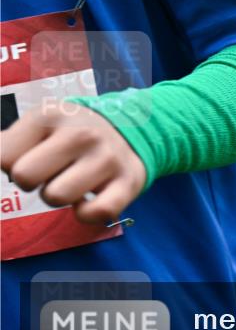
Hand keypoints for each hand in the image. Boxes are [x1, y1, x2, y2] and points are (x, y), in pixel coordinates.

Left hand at [1, 102, 145, 224]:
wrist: (129, 132)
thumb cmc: (70, 135)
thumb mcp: (38, 124)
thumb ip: (6, 143)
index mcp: (51, 115)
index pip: (3, 158)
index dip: (12, 164)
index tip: (32, 156)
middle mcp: (81, 133)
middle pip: (24, 177)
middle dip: (32, 181)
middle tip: (50, 172)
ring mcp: (107, 158)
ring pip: (55, 197)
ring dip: (58, 197)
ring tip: (71, 181)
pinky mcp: (128, 182)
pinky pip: (96, 213)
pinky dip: (85, 214)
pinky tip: (88, 201)